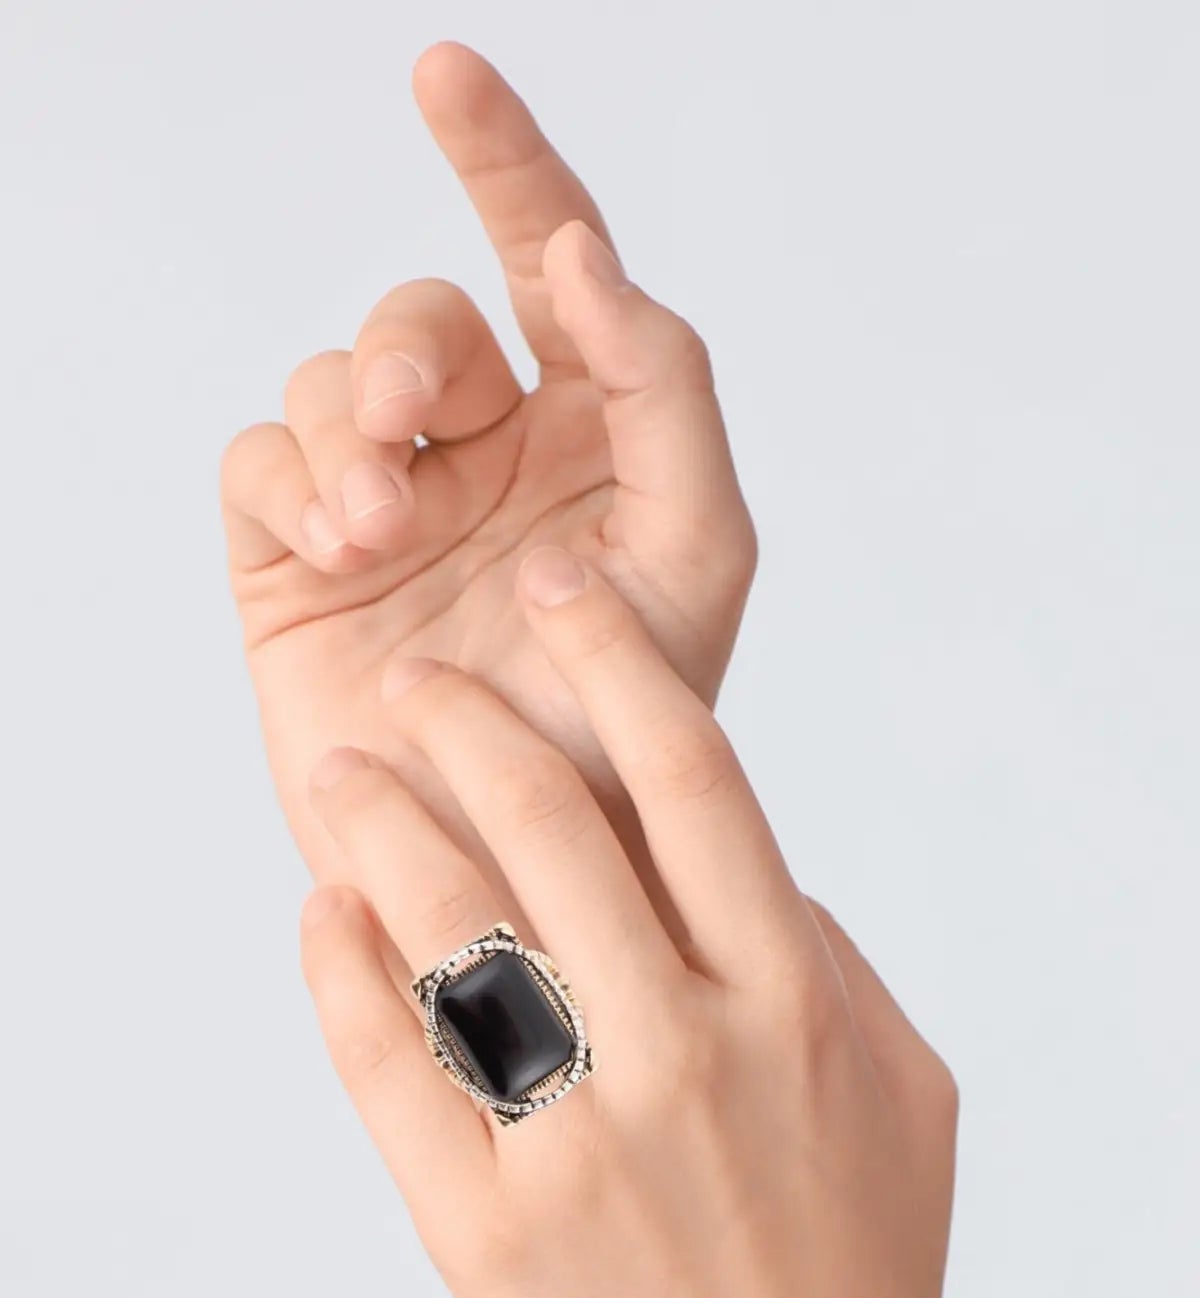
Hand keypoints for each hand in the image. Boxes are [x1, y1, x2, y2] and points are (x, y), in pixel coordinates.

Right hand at [220, 42, 754, 887]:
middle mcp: (488, 457)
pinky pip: (259, 460)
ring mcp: (389, 506)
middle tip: (413, 431)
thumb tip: (577, 254)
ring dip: (348, 433)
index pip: (545, 259)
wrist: (530, 878)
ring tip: (377, 530)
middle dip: (407, 354)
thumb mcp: (696, 554)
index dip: (501, 157)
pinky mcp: (295, 562)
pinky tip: (335, 549)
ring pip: (331, 381)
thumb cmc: (635, 736)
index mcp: (592, 437)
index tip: (443, 73)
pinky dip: (288, 482)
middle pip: (419, 321)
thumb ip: (665, 390)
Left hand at [298, 545, 957, 1297]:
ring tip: (345, 770)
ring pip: (452, 930)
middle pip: (554, 828)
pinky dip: (340, 973)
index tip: (565, 595)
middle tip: (422, 679)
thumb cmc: (858, 1280)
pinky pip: (388, 1068)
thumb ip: (829, 959)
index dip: (619, 662)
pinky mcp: (486, 1234)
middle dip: (473, 722)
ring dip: (384, 825)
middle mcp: (686, 1054)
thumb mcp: (900, 1099)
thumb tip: (740, 858)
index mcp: (790, 1002)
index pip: (694, 781)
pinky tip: (317, 912)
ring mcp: (579, 1147)